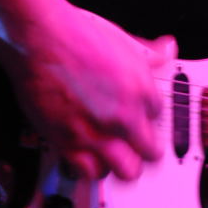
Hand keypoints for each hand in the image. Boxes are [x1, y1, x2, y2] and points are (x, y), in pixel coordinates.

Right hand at [0, 3, 176, 180]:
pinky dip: (89, 169)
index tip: (143, 114)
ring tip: (116, 156)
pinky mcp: (67, 143)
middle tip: (140, 145)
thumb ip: (149, 52)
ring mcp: (96, 134)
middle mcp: (122, 117)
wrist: (40, 38)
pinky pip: (87, 173)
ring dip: (121, 164)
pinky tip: (87, 159)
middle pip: (151, 153)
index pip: (159, 115)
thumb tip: (167, 49)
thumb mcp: (122, 39)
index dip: (150, 114)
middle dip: (147, 149)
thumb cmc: (76, 34)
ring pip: (124, 171)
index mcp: (140, 90)